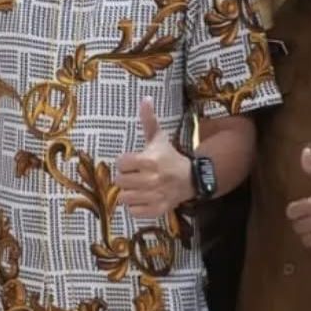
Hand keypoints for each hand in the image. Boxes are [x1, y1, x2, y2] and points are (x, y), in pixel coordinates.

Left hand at [115, 98, 193, 218]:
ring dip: (129, 193)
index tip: (131, 162)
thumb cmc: (170, 157)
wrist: (191, 178)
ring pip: (125, 198)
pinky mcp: (158, 209)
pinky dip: (136, 207)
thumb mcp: (158, 138)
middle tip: (134, 175)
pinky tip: (143, 198)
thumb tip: (145, 98)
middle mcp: (151, 179)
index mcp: (149, 160)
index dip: (124, 162)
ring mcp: (155, 196)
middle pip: (120, 181)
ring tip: (137, 187)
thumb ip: (149, 120)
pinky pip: (134, 212)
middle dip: (125, 178)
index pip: (121, 163)